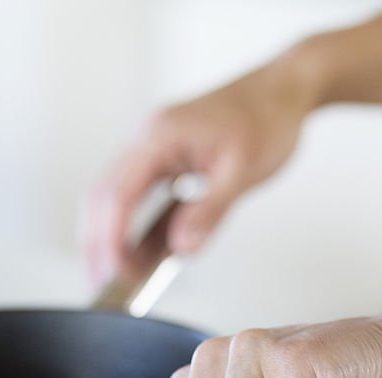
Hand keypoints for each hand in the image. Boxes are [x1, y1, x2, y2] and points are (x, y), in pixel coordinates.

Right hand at [84, 50, 317, 285]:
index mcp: (161, 136)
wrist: (283, 89)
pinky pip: (137, 196)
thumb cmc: (268, 119)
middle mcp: (148, 139)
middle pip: (104, 196)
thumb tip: (181, 247)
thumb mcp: (243, 170)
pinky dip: (134, 227)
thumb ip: (210, 210)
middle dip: (98, 243)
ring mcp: (153, 147)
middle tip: (104, 284)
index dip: (113, 238)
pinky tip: (142, 254)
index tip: (117, 272)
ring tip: (119, 276)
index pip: (120, 194)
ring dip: (111, 237)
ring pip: (114, 197)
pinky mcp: (164, 159)